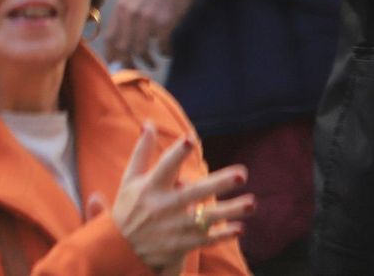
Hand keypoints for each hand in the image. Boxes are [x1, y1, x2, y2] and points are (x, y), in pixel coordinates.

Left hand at [104, 0, 197, 69]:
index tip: (116, 65)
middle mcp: (130, 14)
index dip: (112, 55)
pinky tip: (166, 53)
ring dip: (146, 61)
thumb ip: (125, 16)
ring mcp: (147, 19)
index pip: (110, 37)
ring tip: (152, 64)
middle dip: (127, 63)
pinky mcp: (165, 23)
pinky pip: (161, 46)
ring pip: (140, 50)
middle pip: (123, 48)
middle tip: (134, 69)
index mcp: (121, 7)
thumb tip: (120, 41)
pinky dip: (164, 53)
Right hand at [111, 124, 251, 270]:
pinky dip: (223, 235)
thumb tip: (149, 124)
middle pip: (195, 192)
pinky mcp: (182, 245)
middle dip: (219, 184)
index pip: (165, 167)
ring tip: (252, 203)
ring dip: (231, 211)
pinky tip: (239, 228)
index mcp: (150, 187)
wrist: (121, 250)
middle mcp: (164, 206)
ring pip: (207, 218)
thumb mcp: (130, 179)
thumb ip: (141, 152)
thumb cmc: (128, 208)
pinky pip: (207, 239)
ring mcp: (175, 227)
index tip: (190, 140)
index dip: (177, 153)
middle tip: (242, 174)